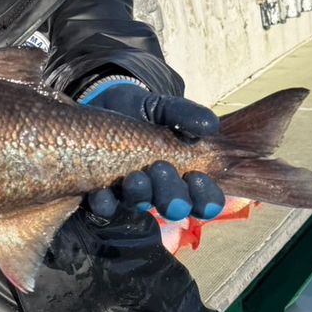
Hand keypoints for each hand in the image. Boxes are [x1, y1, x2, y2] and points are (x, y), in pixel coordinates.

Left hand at [83, 81, 224, 221]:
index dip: (205, 198)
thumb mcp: (166, 108)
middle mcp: (160, 189)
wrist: (106, 103)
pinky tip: (102, 193)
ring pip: (141, 206)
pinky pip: (106, 208)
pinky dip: (105, 204)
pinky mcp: (104, 193)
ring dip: (140, 194)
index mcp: (184, 174)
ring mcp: (132, 194)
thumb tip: (209, 126)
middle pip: (174, 208)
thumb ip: (186, 114)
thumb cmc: (144, 112)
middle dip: (172, 196)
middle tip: (161, 169)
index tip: (196, 177)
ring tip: (135, 177)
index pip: (205, 199)